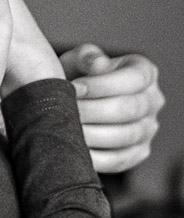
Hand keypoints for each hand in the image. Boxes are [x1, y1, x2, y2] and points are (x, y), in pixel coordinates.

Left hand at [60, 44, 163, 173]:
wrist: (76, 101)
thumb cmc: (78, 76)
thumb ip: (86, 57)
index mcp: (144, 72)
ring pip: (125, 136)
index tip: (74, 88)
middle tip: (65, 112)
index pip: (133, 79)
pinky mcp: (138, 153)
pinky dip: (96, 157)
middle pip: (129, 110)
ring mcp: (148, 129)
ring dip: (92, 134)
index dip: (102, 85)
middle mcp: (153, 101)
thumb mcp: (79, 60)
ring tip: (66, 129)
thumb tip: (97, 63)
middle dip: (92, 111)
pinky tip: (75, 149)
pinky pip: (120, 160)